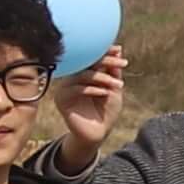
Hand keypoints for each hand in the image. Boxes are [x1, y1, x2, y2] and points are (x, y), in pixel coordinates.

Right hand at [55, 48, 129, 162]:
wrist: (99, 133)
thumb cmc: (107, 111)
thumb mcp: (114, 89)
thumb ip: (114, 72)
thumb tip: (118, 50)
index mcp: (84, 74)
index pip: (92, 58)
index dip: (104, 52)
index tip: (118, 50)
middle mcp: (73, 78)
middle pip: (86, 63)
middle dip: (105, 61)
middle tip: (122, 63)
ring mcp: (65, 88)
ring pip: (82, 75)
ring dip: (102, 78)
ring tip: (117, 85)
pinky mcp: (62, 100)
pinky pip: (76, 89)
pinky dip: (92, 89)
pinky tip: (105, 93)